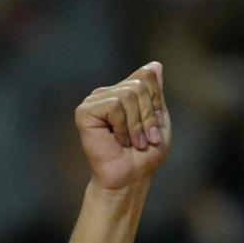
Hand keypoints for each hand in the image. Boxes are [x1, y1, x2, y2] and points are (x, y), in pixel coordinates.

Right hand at [75, 62, 170, 189]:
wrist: (130, 178)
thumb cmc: (145, 155)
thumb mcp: (159, 121)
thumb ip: (155, 93)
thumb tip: (155, 64)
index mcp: (125, 92)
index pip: (147, 77)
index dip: (156, 103)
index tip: (156, 128)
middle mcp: (108, 92)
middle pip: (139, 85)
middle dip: (148, 116)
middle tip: (146, 140)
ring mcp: (95, 101)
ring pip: (127, 94)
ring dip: (138, 125)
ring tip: (134, 143)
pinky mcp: (84, 112)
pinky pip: (114, 105)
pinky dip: (124, 126)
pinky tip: (119, 141)